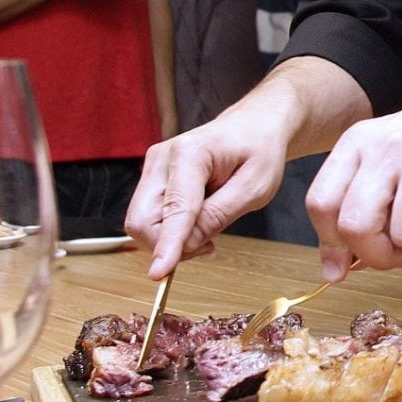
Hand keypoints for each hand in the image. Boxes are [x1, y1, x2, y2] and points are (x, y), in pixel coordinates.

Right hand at [126, 108, 293, 275]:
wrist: (254, 127)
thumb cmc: (259, 151)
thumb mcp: (255, 187)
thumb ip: (219, 215)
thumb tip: (186, 245)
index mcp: (190, 153)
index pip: (174, 210)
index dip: (167, 245)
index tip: (159, 273)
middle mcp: (162, 157)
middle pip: (143, 221)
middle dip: (170, 246)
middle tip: (209, 245)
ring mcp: (153, 167)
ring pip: (142, 224)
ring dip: (171, 240)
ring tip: (209, 228)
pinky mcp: (152, 178)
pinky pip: (149, 218)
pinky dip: (170, 231)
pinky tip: (198, 222)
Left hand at [304, 88, 401, 278]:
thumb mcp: (389, 164)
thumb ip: (358, 208)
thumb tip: (333, 269)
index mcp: (359, 141)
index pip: (321, 202)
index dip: (333, 243)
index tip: (347, 263)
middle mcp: (387, 145)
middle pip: (355, 224)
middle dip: (376, 255)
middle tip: (397, 255)